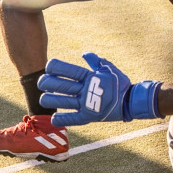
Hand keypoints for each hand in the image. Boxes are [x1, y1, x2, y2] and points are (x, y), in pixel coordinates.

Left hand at [38, 53, 160, 126]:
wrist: (131, 102)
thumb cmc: (120, 83)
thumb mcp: (109, 68)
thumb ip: (95, 61)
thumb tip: (84, 53)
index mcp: (90, 77)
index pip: (69, 70)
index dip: (56, 67)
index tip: (48, 66)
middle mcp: (86, 90)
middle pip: (61, 85)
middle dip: (47, 82)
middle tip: (41, 82)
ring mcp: (87, 104)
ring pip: (63, 101)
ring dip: (50, 99)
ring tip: (43, 98)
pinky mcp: (90, 117)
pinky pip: (73, 119)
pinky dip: (63, 119)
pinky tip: (53, 119)